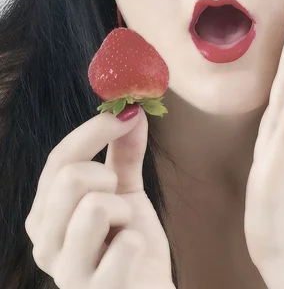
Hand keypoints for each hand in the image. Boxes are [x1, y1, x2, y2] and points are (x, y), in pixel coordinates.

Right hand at [25, 106, 175, 288]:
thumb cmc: (132, 246)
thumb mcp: (126, 193)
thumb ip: (124, 155)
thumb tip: (132, 111)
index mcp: (46, 214)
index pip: (58, 159)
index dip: (94, 131)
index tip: (127, 114)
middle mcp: (45, 244)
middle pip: (70, 177)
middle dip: (107, 176)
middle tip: (119, 195)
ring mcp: (67, 273)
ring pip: (94, 207)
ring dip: (123, 211)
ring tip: (123, 229)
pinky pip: (124, 246)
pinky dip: (137, 243)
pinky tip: (132, 257)